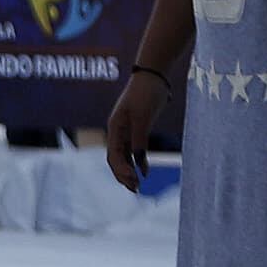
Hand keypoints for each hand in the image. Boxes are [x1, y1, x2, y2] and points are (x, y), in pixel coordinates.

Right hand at [104, 69, 169, 191]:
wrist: (153, 76)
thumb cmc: (146, 94)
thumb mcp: (142, 118)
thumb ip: (139, 139)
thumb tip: (138, 162)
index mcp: (114, 127)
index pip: (113, 155)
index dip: (121, 171)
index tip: (134, 182)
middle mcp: (117, 130)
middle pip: (115, 158)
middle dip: (123, 175)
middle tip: (135, 190)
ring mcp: (126, 129)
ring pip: (123, 156)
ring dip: (129, 171)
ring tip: (138, 186)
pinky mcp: (136, 128)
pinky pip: (133, 149)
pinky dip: (137, 162)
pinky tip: (144, 172)